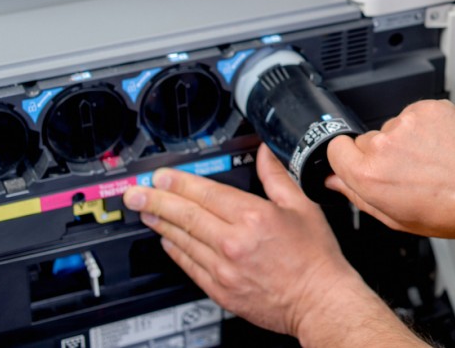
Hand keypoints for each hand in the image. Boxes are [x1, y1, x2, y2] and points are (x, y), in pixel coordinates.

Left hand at [122, 144, 403, 343]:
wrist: (319, 300)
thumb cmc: (315, 258)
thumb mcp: (302, 207)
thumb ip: (277, 177)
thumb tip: (266, 154)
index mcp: (255, 217)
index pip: (207, 193)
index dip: (180, 182)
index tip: (162, 176)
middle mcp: (234, 242)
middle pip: (187, 215)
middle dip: (157, 200)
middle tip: (136, 192)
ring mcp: (224, 268)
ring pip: (183, 240)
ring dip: (161, 223)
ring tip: (145, 211)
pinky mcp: (220, 290)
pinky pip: (190, 266)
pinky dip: (175, 251)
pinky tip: (167, 240)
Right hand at [326, 99, 454, 237]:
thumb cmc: (453, 209)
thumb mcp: (397, 219)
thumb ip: (359, 196)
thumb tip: (335, 182)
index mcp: (368, 175)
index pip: (335, 149)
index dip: (351, 159)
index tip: (366, 166)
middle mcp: (383, 145)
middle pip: (365, 140)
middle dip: (382, 152)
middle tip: (410, 170)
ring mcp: (405, 123)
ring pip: (392, 128)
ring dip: (407, 140)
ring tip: (432, 160)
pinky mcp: (427, 108)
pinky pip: (415, 115)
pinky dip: (426, 127)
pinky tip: (442, 146)